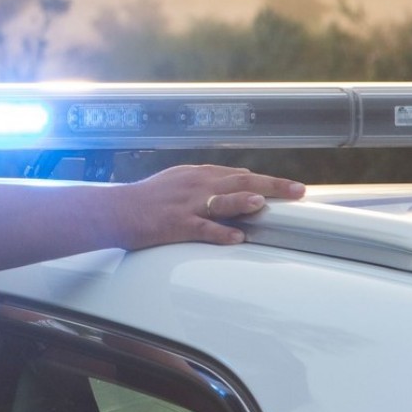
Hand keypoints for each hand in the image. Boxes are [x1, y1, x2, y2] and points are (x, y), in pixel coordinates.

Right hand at [118, 164, 304, 248]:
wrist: (113, 210)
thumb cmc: (144, 200)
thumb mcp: (178, 182)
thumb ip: (206, 183)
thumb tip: (236, 183)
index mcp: (198, 175)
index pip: (239, 174)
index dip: (267, 180)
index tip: (290, 186)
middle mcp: (196, 185)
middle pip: (240, 181)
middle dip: (272, 186)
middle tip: (298, 190)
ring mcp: (186, 204)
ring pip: (221, 200)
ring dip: (243, 201)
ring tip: (263, 203)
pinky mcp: (175, 224)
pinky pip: (201, 228)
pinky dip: (220, 232)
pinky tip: (236, 237)